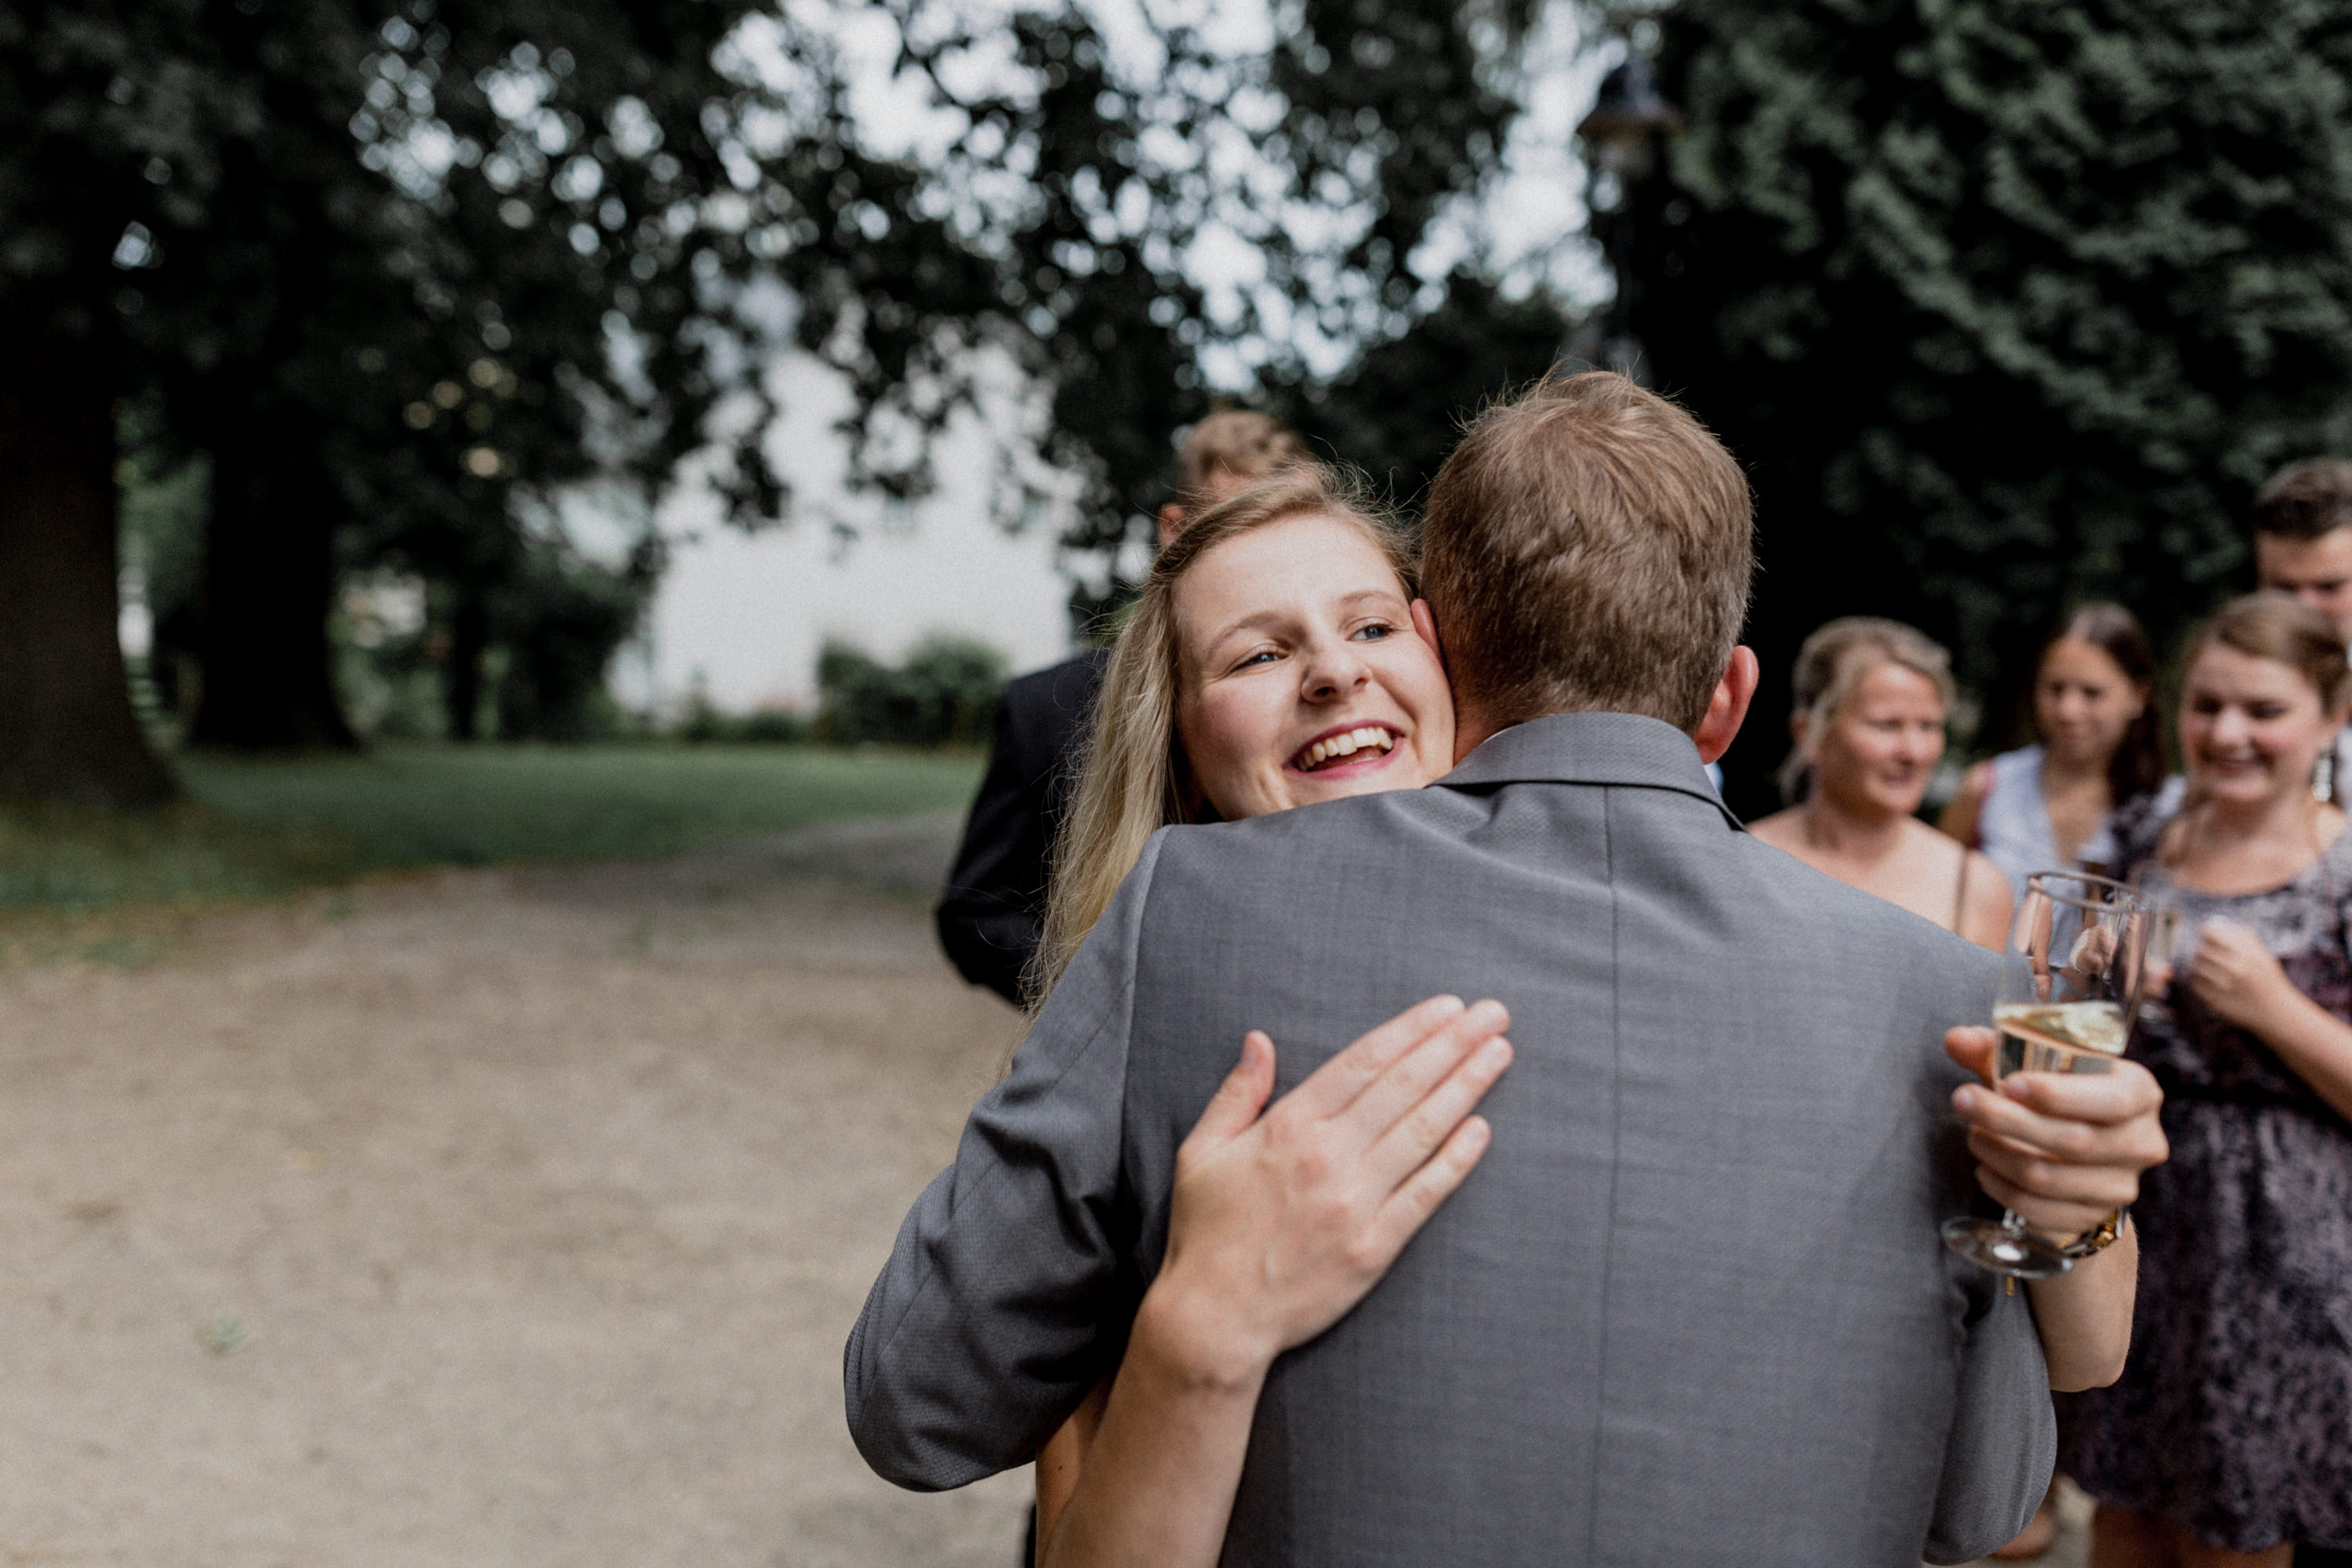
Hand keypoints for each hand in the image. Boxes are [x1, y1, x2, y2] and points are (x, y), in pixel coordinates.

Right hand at [1142, 996, 1512, 1387]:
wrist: (1215, 1319)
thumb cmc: (1206, 1233)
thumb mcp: (1202, 1152)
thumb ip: (1236, 1093)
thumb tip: (1260, 1040)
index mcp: (1288, 1126)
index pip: (1363, 1063)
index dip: (1410, 1030)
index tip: (1447, 1008)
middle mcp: (1328, 1156)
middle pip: (1403, 1086)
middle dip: (1453, 1044)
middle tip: (1493, 1014)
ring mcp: (1356, 1202)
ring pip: (1423, 1130)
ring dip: (1466, 1087)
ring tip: (1499, 1054)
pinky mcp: (1376, 1246)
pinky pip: (1426, 1193)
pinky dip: (1457, 1159)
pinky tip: (1482, 1129)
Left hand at [1945, 1026, 2166, 1239]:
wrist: (2078, 1147)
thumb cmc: (2056, 1091)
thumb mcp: (2033, 1062)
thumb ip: (1995, 1048)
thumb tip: (1956, 1040)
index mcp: (2139, 1092)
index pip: (2112, 1100)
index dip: (2060, 1095)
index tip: (2009, 1084)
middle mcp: (2141, 1141)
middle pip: (2074, 1141)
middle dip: (2008, 1120)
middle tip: (1963, 1100)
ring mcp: (2122, 1185)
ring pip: (2049, 1178)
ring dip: (1999, 1154)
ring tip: (1973, 1134)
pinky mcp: (2094, 1216)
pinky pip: (2040, 1210)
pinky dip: (2003, 1189)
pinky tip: (1985, 1168)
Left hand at [2187, 919, 2295, 1030]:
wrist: (2276, 1012)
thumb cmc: (2267, 978)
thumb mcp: (2261, 954)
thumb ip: (2241, 937)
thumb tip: (2215, 925)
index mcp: (2246, 954)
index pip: (2210, 933)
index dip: (2207, 932)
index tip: (2208, 935)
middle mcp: (2234, 969)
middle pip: (2200, 949)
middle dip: (2203, 949)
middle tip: (2208, 952)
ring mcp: (2223, 987)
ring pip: (2195, 966)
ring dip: (2200, 965)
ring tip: (2209, 967)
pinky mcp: (2215, 1001)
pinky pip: (2195, 983)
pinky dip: (2200, 980)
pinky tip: (2210, 982)